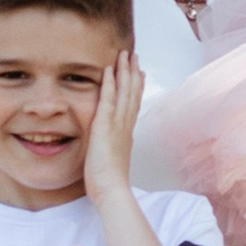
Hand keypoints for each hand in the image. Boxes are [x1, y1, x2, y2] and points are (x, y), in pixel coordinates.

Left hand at [83, 51, 144, 203]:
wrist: (112, 190)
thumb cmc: (109, 183)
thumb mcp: (112, 161)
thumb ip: (113, 150)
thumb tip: (113, 147)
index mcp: (126, 134)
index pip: (133, 105)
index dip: (137, 88)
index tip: (139, 73)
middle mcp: (126, 126)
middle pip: (133, 94)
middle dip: (133, 73)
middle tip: (134, 56)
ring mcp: (118, 125)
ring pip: (125, 92)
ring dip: (125, 72)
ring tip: (126, 55)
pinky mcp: (106, 127)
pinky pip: (109, 100)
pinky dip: (111, 84)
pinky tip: (109, 70)